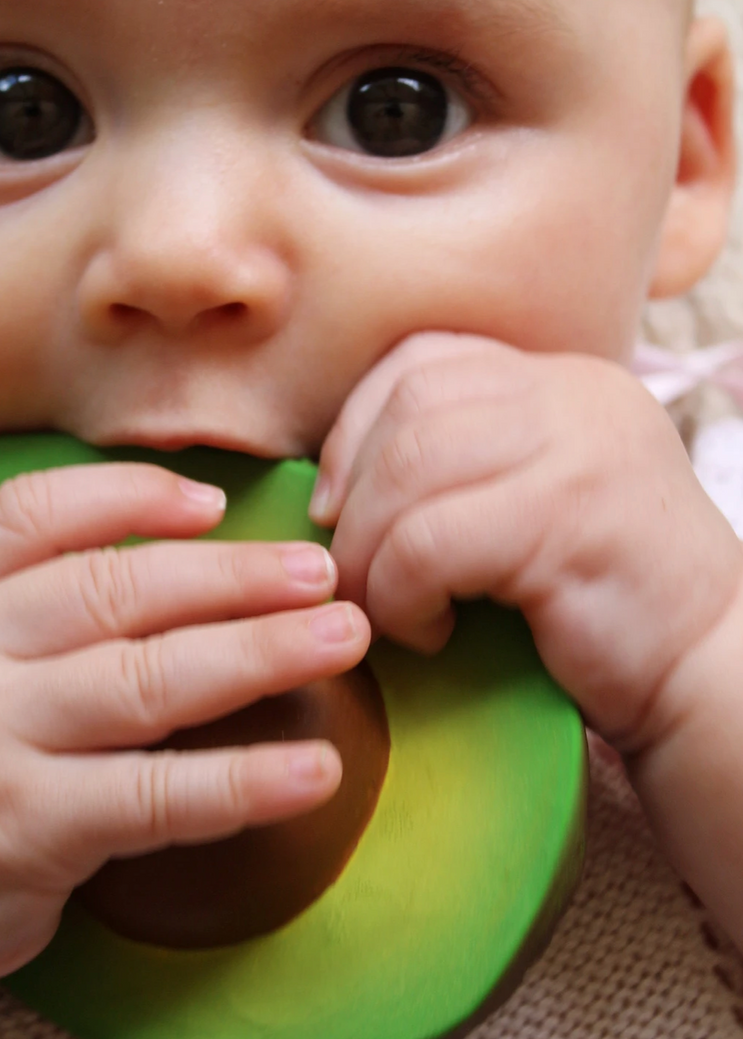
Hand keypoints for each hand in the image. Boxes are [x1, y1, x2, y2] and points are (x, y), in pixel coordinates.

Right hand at [0, 462, 368, 997]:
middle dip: (232, 576)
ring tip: (343, 640)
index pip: (31, 514)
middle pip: (116, 590)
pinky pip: (153, 797)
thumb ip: (18, 603)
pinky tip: (315, 773)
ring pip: (146, 680)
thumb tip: (173, 548)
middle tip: (323, 571)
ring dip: (260, 654)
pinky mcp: (22, 829)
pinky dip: (242, 781)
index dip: (128, 496)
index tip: (214, 500)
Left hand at [312, 332, 742, 749]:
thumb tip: (333, 482)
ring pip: (411, 467)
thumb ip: (467, 465)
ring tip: (375, 605)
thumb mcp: (538, 503)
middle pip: (410, 402)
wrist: (711, 679)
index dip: (356, 424)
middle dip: (350, 487)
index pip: (426, 359)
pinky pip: (432, 540)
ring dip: (366, 546)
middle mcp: (578, 396)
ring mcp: (581, 451)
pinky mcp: (571, 522)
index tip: (333, 501)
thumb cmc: (602, 610)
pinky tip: (427, 632)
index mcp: (567, 381)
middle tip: (342, 564)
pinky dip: (401, 592)